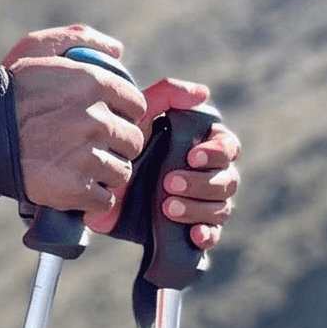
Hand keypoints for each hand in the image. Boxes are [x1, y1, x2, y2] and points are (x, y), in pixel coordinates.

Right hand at [6, 24, 148, 218]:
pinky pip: (104, 199)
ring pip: (121, 171)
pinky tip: (74, 183)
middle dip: (116, 143)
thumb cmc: (9, 91)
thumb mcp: (37, 48)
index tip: (107, 118)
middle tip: (90, 143)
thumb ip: (80, 39)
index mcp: (93, 84)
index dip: (124, 113)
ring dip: (104, 171)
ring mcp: (87, 156)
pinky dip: (91, 196)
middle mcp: (96, 119)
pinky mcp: (76, 188)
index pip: (137, 105)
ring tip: (79, 164)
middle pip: (133, 140)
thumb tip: (116, 50)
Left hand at [89, 76, 243, 250]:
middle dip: (202, 182)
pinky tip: (194, 234)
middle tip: (169, 182)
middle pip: (228, 179)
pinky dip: (207, 234)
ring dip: (198, 208)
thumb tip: (203, 92)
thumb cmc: (125, 141)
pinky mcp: (191, 226)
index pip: (229, 147)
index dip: (216, 152)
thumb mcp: (140, 114)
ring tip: (168, 207)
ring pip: (222, 208)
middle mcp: (209, 174)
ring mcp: (203, 202)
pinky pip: (212, 234)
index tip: (192, 155)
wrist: (97, 180)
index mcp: (204, 145)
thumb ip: (167, 95)